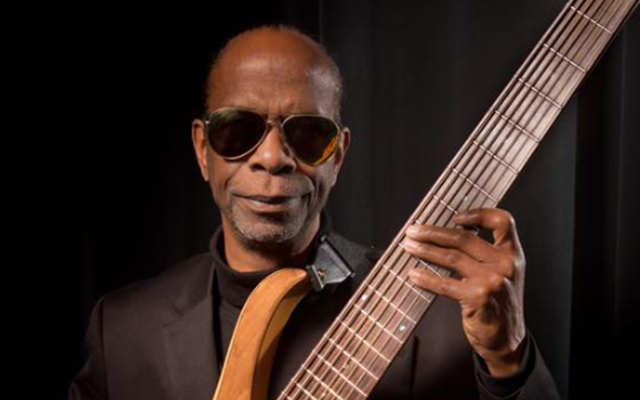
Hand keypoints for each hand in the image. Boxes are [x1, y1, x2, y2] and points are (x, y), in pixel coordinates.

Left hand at [402, 208, 526, 377]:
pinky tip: (414, 275)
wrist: (507, 339)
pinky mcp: (478, 298)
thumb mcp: (504, 274)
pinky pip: (444, 284)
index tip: (455, 217)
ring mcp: (492, 281)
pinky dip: (426, 278)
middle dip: (433, 232)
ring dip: (425, 250)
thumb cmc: (499, 304)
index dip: (478, 214)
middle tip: (414, 231)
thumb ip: (486, 254)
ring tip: (409, 247)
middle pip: (464, 238)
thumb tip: (446, 234)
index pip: (502, 221)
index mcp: (512, 254)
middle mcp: (505, 264)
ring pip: (450, 257)